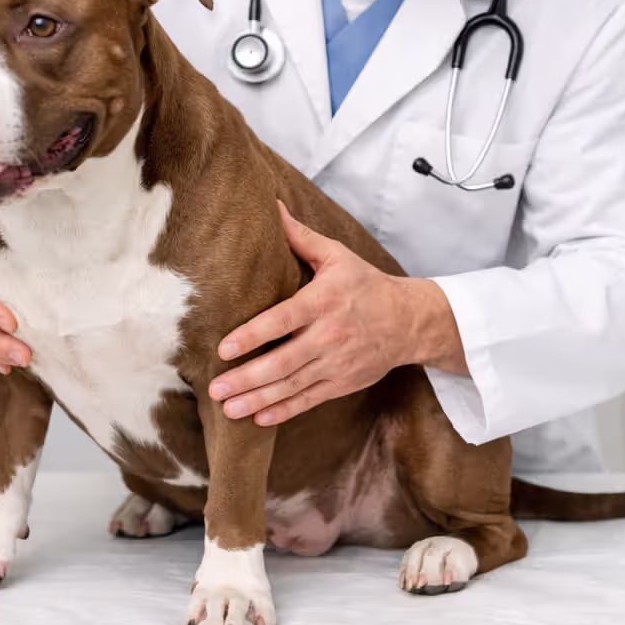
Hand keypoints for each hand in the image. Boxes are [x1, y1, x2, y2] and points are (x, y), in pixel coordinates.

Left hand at [206, 202, 460, 425]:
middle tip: (215, 387)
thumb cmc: (366, 284)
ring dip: (258, 399)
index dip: (253, 335)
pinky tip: (259, 418)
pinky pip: (309, 400)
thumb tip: (271, 206)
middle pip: (283, 361)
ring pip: (292, 386)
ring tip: (228, 408)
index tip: (224, 347)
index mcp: (324, 301)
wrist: (409, 321)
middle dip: (247, 378)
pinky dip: (284, 411)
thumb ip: (300, 236)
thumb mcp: (337, 256)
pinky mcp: (342, 383)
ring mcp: (336, 363)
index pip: (282, 320)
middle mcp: (329, 336)